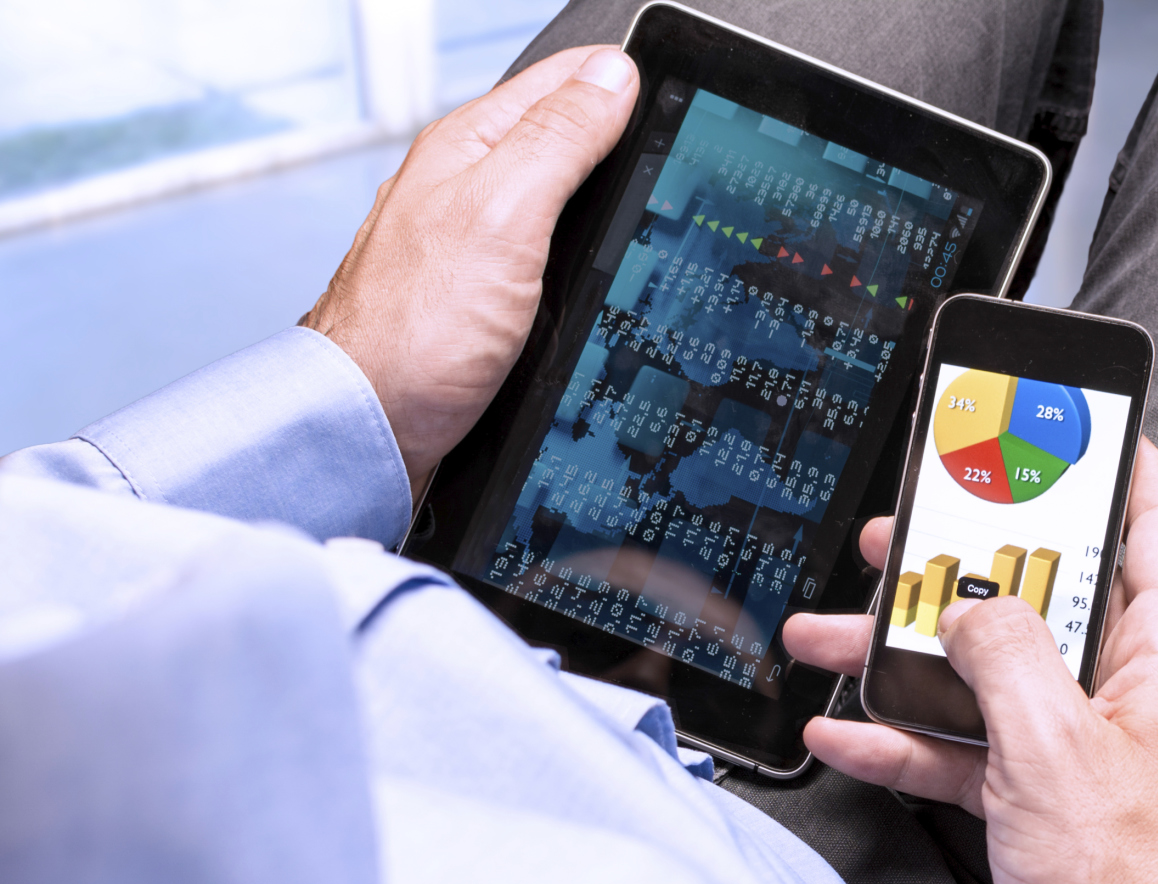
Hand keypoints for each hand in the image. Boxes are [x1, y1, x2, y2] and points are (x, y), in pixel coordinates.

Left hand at [301, 47, 638, 501]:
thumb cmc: (413, 331)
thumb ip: (560, 139)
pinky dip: (586, 267)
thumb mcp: (504, 212)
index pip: (566, 80)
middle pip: (569, 142)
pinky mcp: (488, 305)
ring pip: (564, 209)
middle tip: (681, 154)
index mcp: (471, 146)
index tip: (682, 99)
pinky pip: (553, 266)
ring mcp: (479, 249)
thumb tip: (614, 76)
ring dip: (607, 211)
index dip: (626, 83)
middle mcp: (471, 189)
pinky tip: (607, 282)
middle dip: (624, 145)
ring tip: (654, 208)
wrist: (371, 429)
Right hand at [783, 440, 1157, 883]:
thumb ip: (1007, 657)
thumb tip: (972, 608)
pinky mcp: (1051, 803)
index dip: (1121, 462)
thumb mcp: (1054, 750)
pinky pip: (977, 747)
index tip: (1071, 424)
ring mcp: (1091, 750)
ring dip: (913, 656)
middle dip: (969, 565)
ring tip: (835, 631)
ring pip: (996, 672)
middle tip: (906, 534)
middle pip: (1051, 597)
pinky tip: (848, 734)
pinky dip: (914, 737)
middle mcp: (1137, 696)